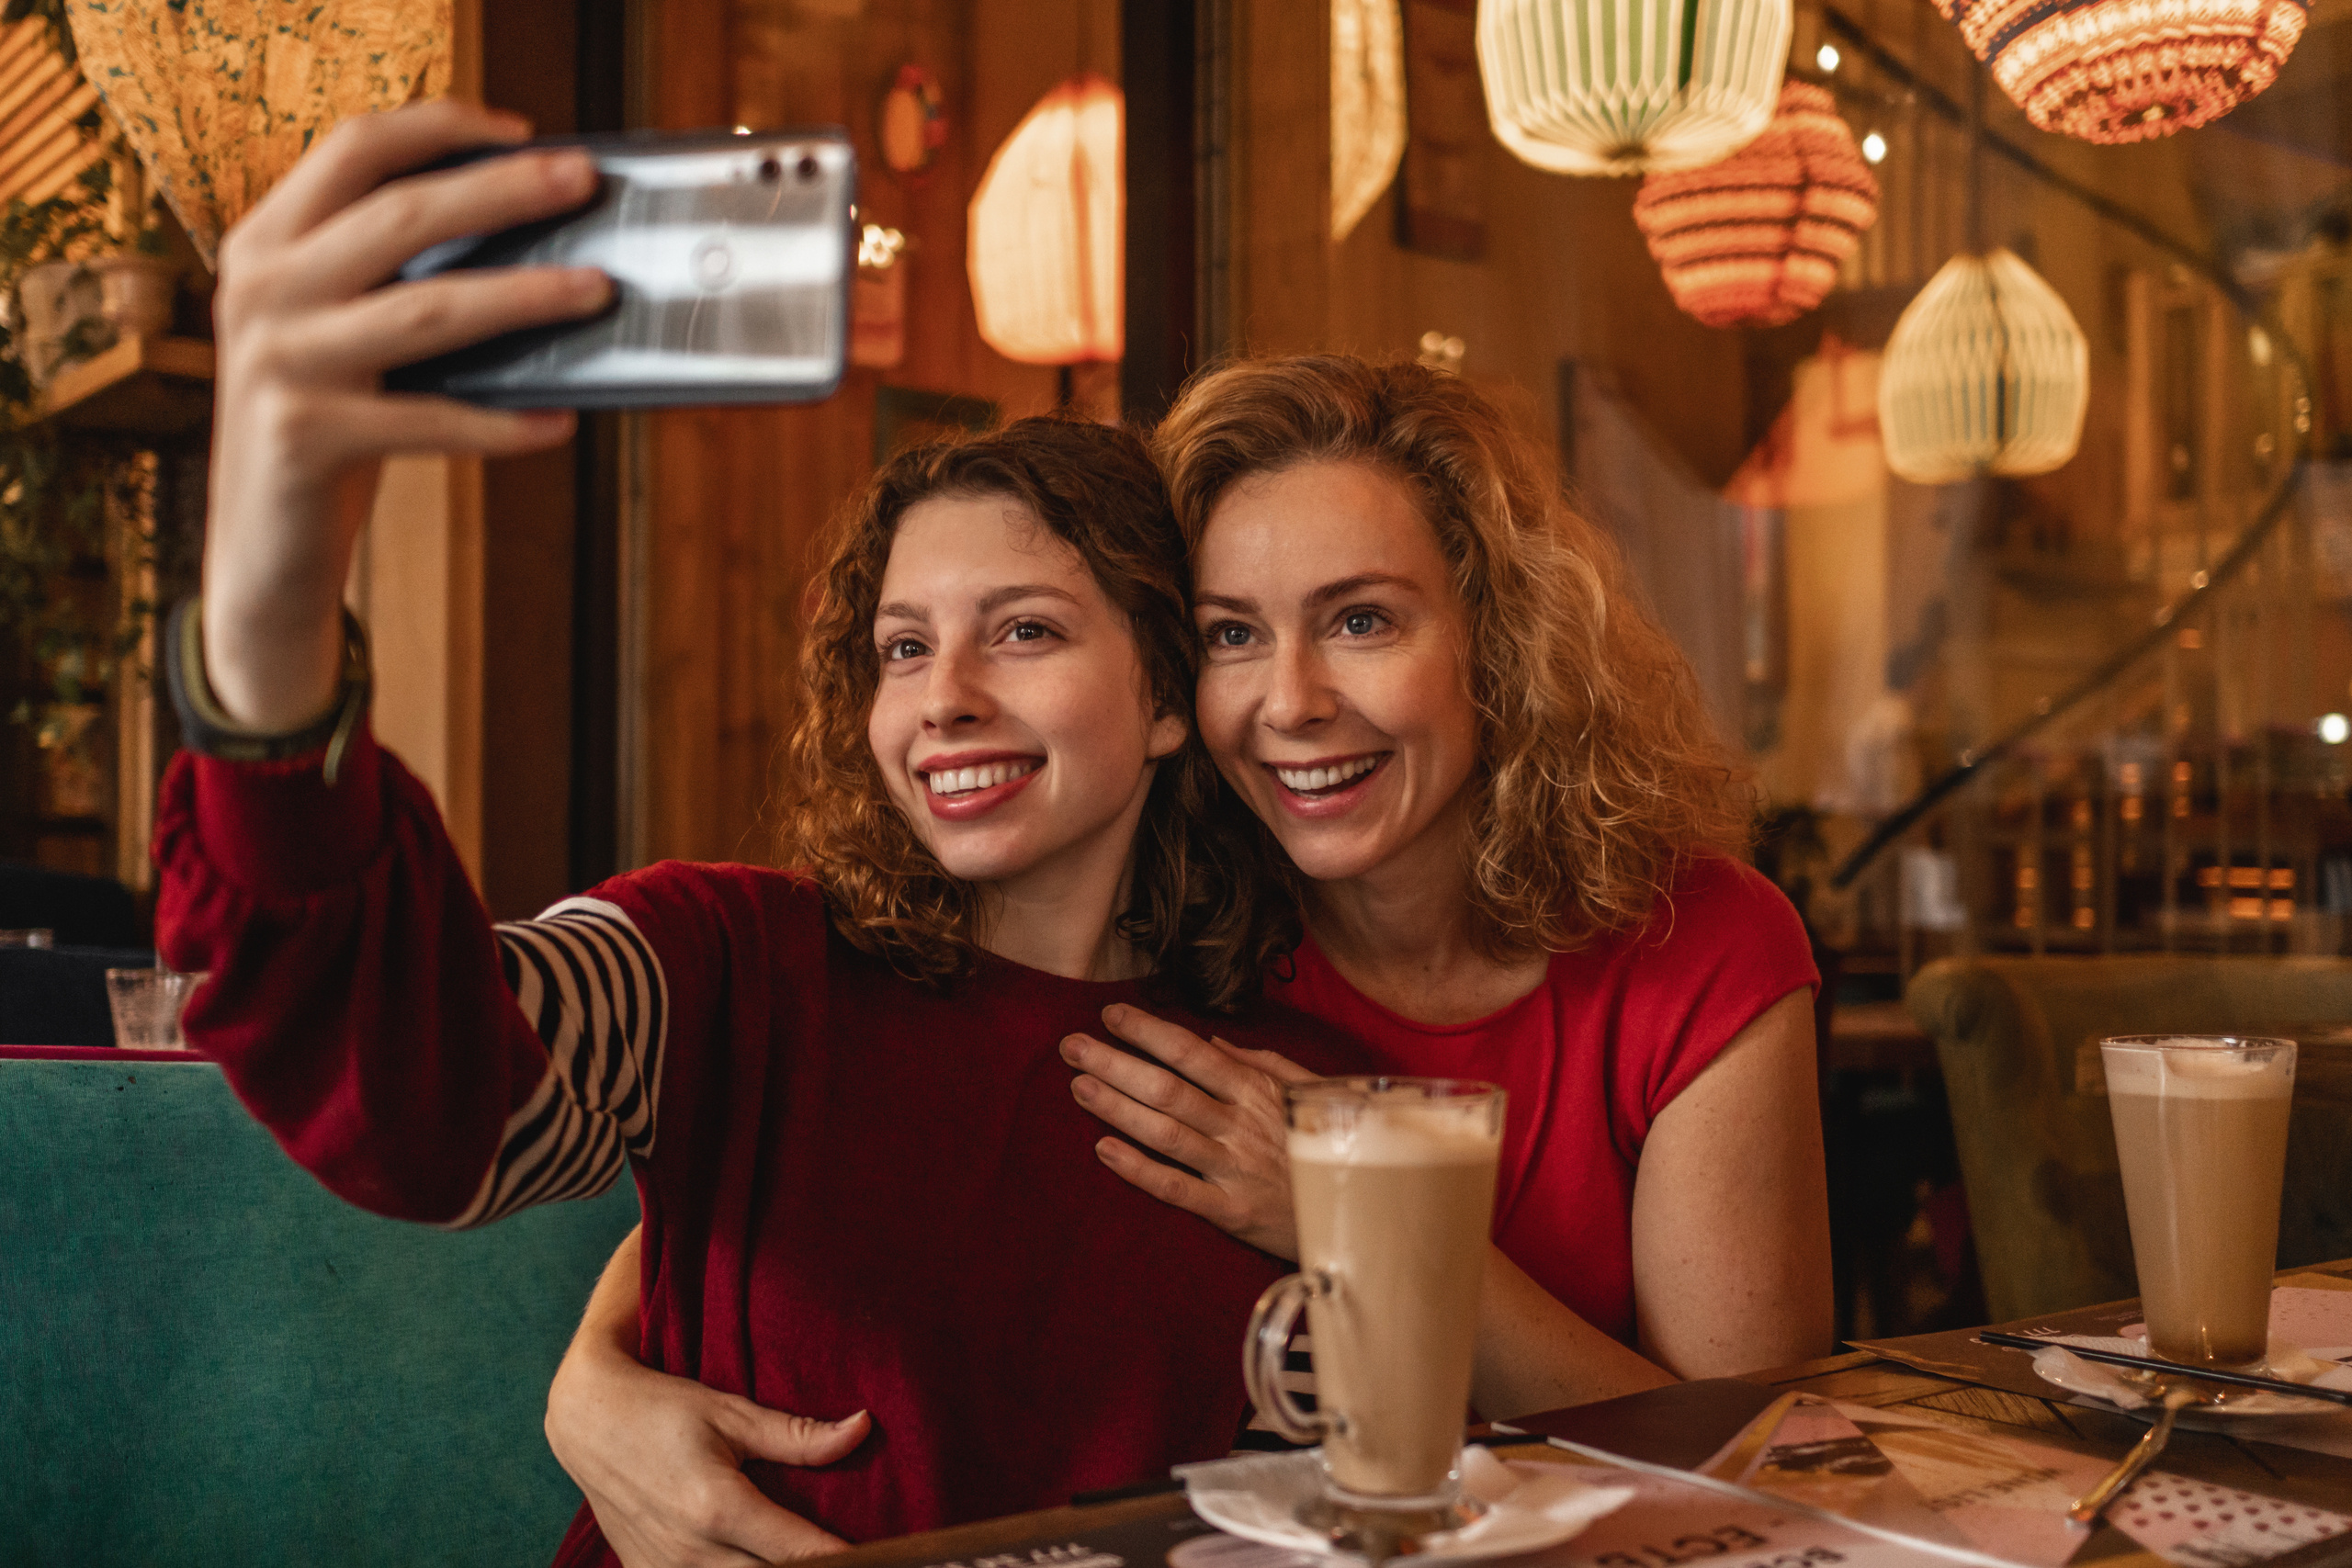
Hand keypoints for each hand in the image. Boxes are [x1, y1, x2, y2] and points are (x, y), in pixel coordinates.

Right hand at [205, 99, 613, 729]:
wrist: (262, 549)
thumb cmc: (330, 427)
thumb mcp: (345, 336)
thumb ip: (399, 281)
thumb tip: (536, 240)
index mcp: (265, 242)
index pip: (354, 148)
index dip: (440, 128)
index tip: (525, 132)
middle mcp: (260, 288)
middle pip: (402, 213)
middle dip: (504, 191)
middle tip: (582, 182)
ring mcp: (277, 360)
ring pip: (427, 309)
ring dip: (524, 295)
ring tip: (596, 290)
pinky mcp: (304, 435)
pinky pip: (432, 420)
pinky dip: (503, 423)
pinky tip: (558, 420)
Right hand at [546, 1338, 870, 1567]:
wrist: (587, 1421)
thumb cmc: (665, 1408)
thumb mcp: (732, 1412)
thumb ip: (799, 1434)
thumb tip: (863, 1428)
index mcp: (719, 1506)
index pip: (801, 1552)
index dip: (850, 1561)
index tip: (890, 1558)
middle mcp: (691, 1551)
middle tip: (866, 1560)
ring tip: (818, 1560)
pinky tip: (763, 1563)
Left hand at [1060, 1004, 1318, 1258]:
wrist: (1360, 1213)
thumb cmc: (1329, 1146)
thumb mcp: (1308, 1093)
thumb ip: (1262, 1065)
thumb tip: (1216, 1044)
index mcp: (1257, 1091)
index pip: (1192, 1052)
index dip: (1147, 1031)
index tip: (1110, 1015)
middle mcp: (1241, 1125)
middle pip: (1167, 1088)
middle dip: (1115, 1063)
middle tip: (1072, 1046)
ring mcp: (1234, 1169)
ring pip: (1165, 1132)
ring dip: (1117, 1107)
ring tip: (1078, 1085)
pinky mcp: (1231, 1212)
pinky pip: (1176, 1188)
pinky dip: (1138, 1169)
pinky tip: (1103, 1150)